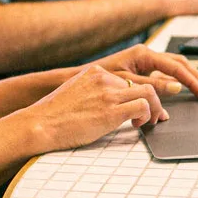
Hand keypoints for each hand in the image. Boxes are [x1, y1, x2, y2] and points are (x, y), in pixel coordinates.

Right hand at [21, 65, 166, 152]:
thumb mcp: (76, 92)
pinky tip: (138, 125)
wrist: (41, 123)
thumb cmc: (54, 115)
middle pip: (142, 82)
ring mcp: (109, 94)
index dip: (139, 93)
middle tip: (156, 115)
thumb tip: (109, 103)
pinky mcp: (111, 110)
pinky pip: (143, 107)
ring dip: (156, 108)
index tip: (144, 104)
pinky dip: (147, 116)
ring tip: (152, 121)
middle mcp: (104, 78)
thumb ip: (94, 91)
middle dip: (154, 100)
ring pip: (149, 92)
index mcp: (95, 72)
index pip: (128, 78)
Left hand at [93, 44, 197, 99]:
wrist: (81, 80)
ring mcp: (145, 61)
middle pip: (179, 63)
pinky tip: (180, 92)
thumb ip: (152, 85)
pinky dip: (174, 82)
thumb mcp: (127, 83)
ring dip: (187, 78)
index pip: (176, 67)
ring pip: (173, 67)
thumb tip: (176, 87)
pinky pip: (163, 74)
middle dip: (195, 77)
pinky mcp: (142, 69)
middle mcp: (146, 55)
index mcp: (144, 54)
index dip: (192, 81)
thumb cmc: (100, 79)